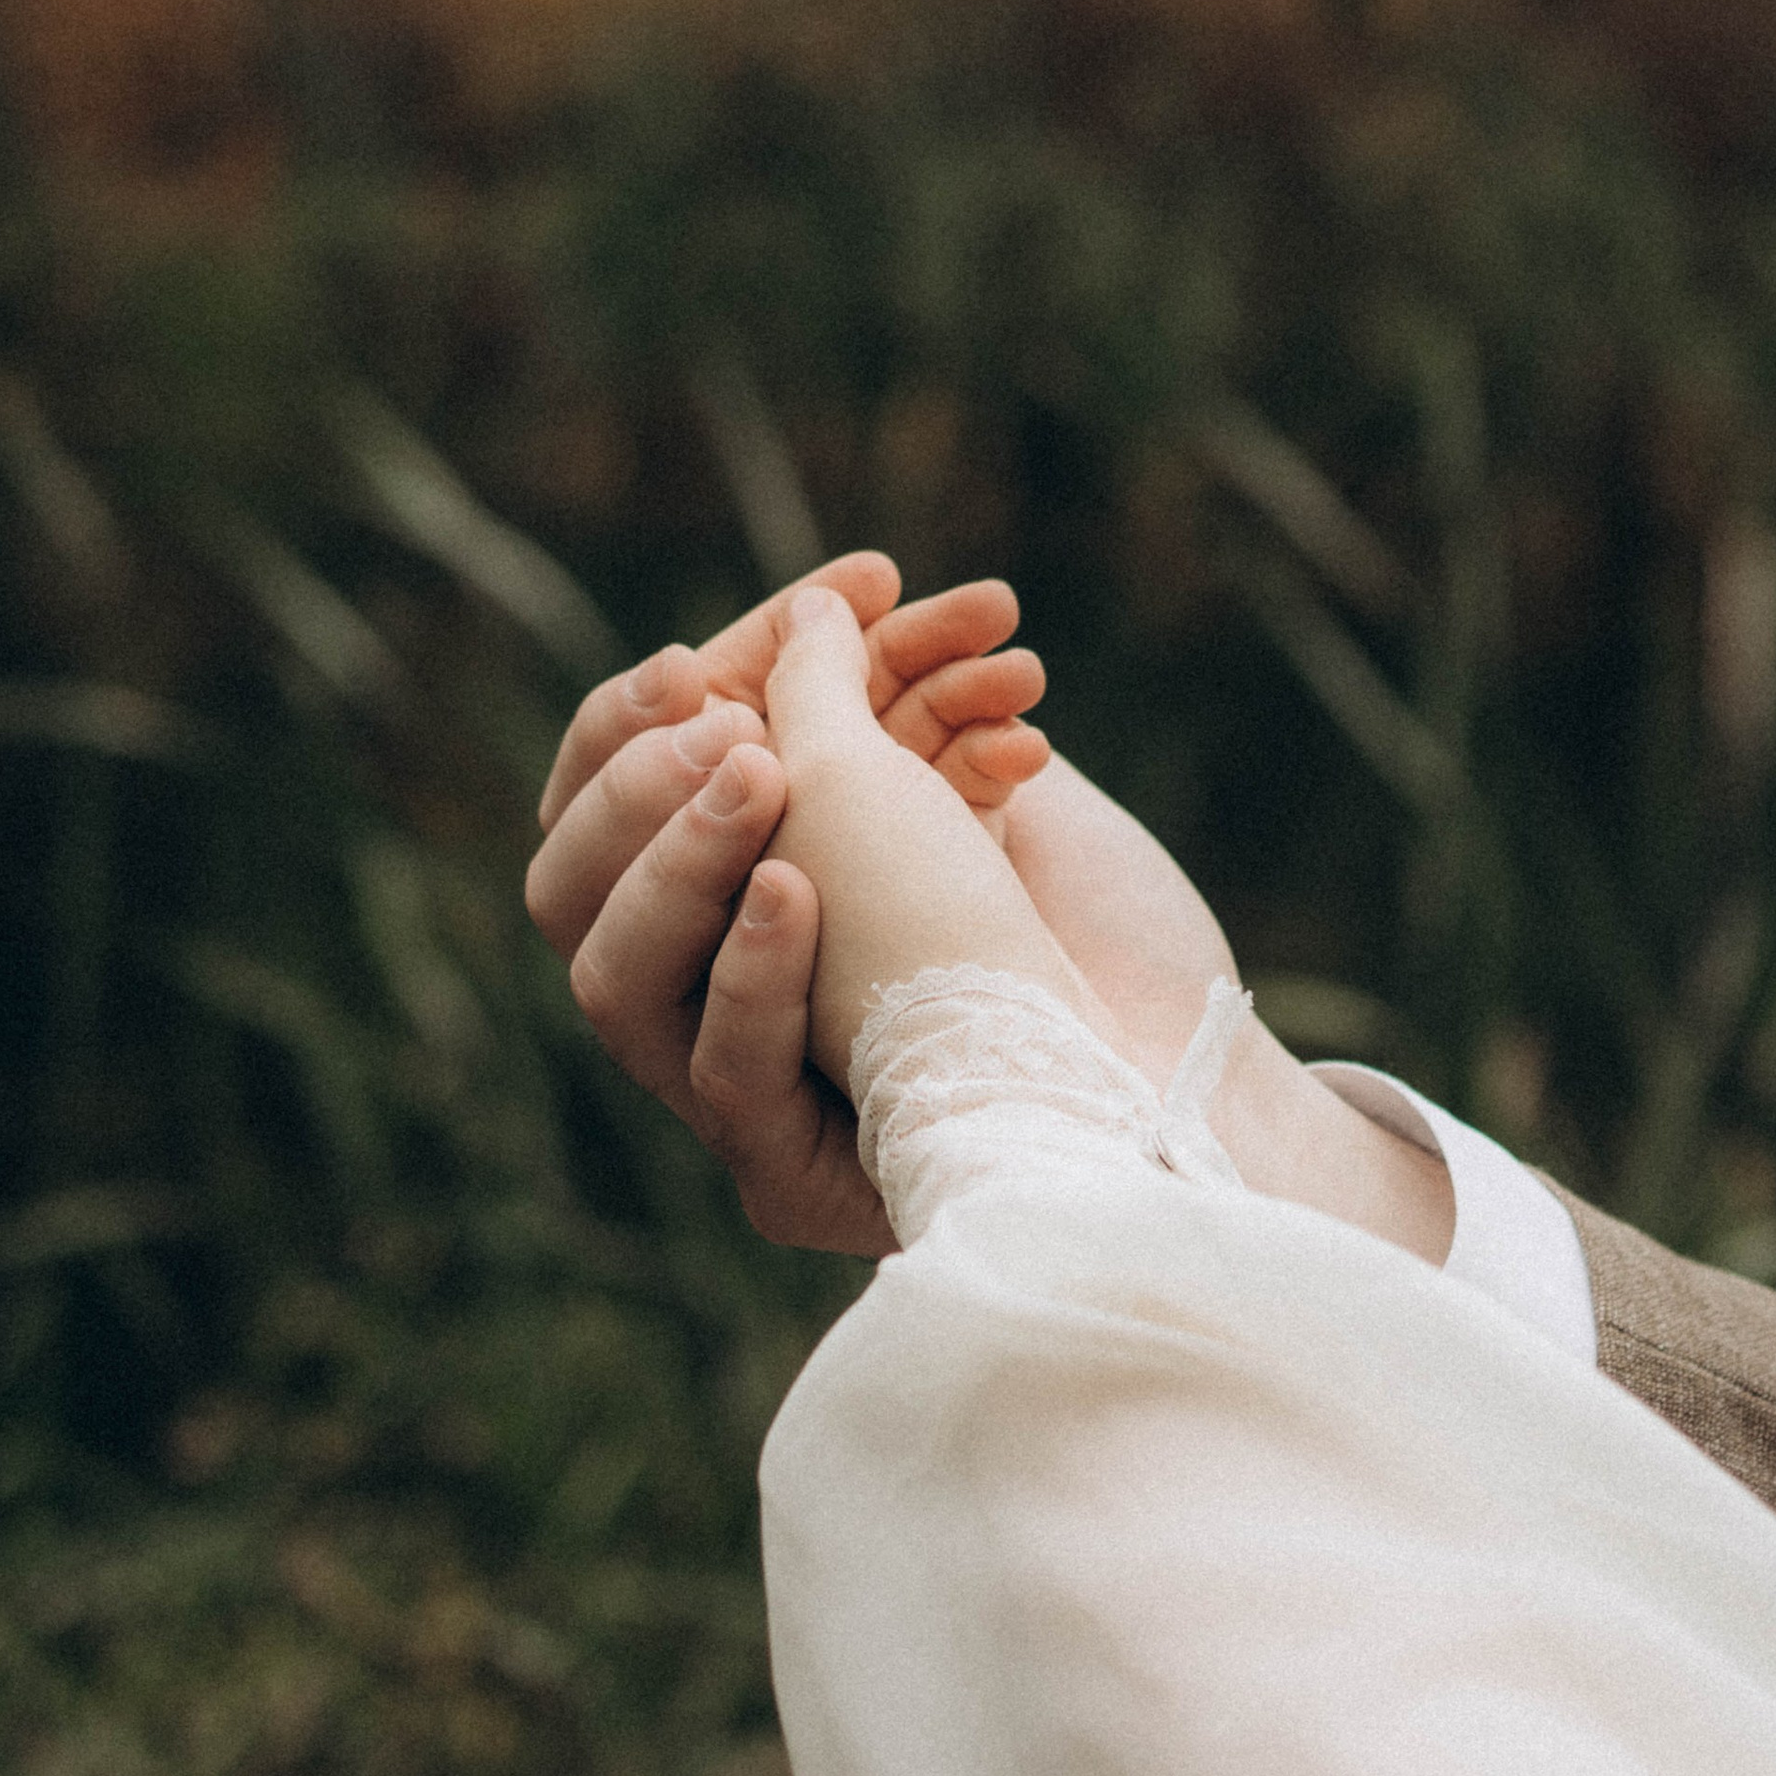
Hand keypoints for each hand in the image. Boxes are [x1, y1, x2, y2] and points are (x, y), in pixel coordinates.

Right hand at [525, 555, 1045, 1253]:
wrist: (1193, 1077)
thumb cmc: (1078, 916)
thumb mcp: (952, 778)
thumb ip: (849, 697)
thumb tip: (819, 606)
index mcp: (732, 892)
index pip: (603, 808)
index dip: (619, 735)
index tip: (688, 668)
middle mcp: (724, 995)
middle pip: (583, 892)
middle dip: (641, 794)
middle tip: (736, 735)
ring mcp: (754, 1088)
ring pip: (624, 979)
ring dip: (687, 861)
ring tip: (762, 776)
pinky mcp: (800, 1169)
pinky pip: (728, 1074)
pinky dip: (753, 972)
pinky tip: (794, 895)